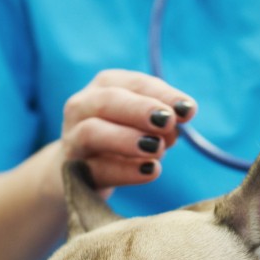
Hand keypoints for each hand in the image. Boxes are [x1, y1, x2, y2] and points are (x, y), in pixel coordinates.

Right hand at [57, 69, 196, 192]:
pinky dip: (125, 171)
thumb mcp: (144, 125)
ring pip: (91, 132)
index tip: (188, 110)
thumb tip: (181, 118)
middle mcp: (82, 107)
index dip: (162, 94)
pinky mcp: (72, 171)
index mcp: (106, 86)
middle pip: (107, 100)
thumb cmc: (121, 141)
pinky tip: (150, 171)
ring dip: (126, 138)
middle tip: (167, 122)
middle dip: (140, 109)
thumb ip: (163, 121)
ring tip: (156, 148)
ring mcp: (72, 139)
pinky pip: (96, 169)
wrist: (81, 174)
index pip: (135, 84)